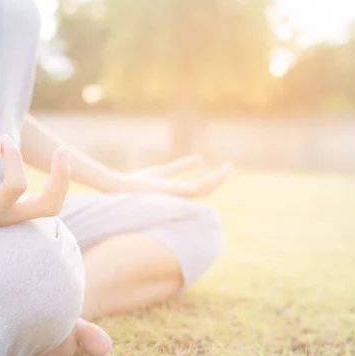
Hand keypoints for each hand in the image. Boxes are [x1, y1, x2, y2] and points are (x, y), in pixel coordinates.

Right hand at [0, 135, 69, 227]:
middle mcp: (9, 218)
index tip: (1, 140)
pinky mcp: (23, 209)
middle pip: (48, 207)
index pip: (15, 186)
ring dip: (62, 180)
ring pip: (53, 206)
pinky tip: (55, 161)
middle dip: (59, 179)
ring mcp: (18, 216)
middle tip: (61, 149)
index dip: (13, 158)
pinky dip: (56, 180)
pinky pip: (49, 199)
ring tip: (61, 153)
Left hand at [115, 154, 231, 197]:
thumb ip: (179, 166)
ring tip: (227, 167)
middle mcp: (182, 197)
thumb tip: (199, 157)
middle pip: (207, 191)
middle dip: (219, 179)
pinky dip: (206, 178)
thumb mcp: (163, 171)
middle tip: (229, 166)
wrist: (125, 186)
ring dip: (219, 179)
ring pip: (206, 190)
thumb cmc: (139, 181)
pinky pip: (198, 188)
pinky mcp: (176, 192)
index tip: (202, 161)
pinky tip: (206, 167)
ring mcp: (180, 196)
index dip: (207, 177)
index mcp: (179, 194)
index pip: (199, 189)